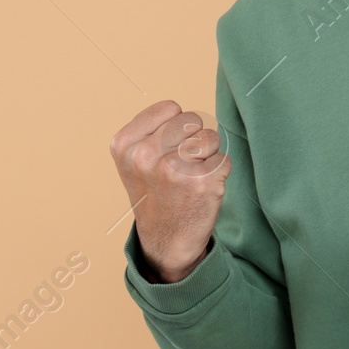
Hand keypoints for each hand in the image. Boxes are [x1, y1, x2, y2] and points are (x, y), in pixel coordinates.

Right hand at [108, 99, 230, 282]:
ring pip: (211, 137)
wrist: (166, 241)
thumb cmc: (155, 193)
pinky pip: (224, 159)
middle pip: (192, 120)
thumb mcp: (133, 159)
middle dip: (192, 139)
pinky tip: (202, 189)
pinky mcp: (202, 182)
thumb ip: (151, 129)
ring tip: (191, 176)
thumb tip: (184, 113)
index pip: (171, 108)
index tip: (165, 151)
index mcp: (125, 144)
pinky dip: (219, 173)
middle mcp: (146, 155)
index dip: (175, 127)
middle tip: (180, 166)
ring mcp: (174, 168)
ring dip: (208, 155)